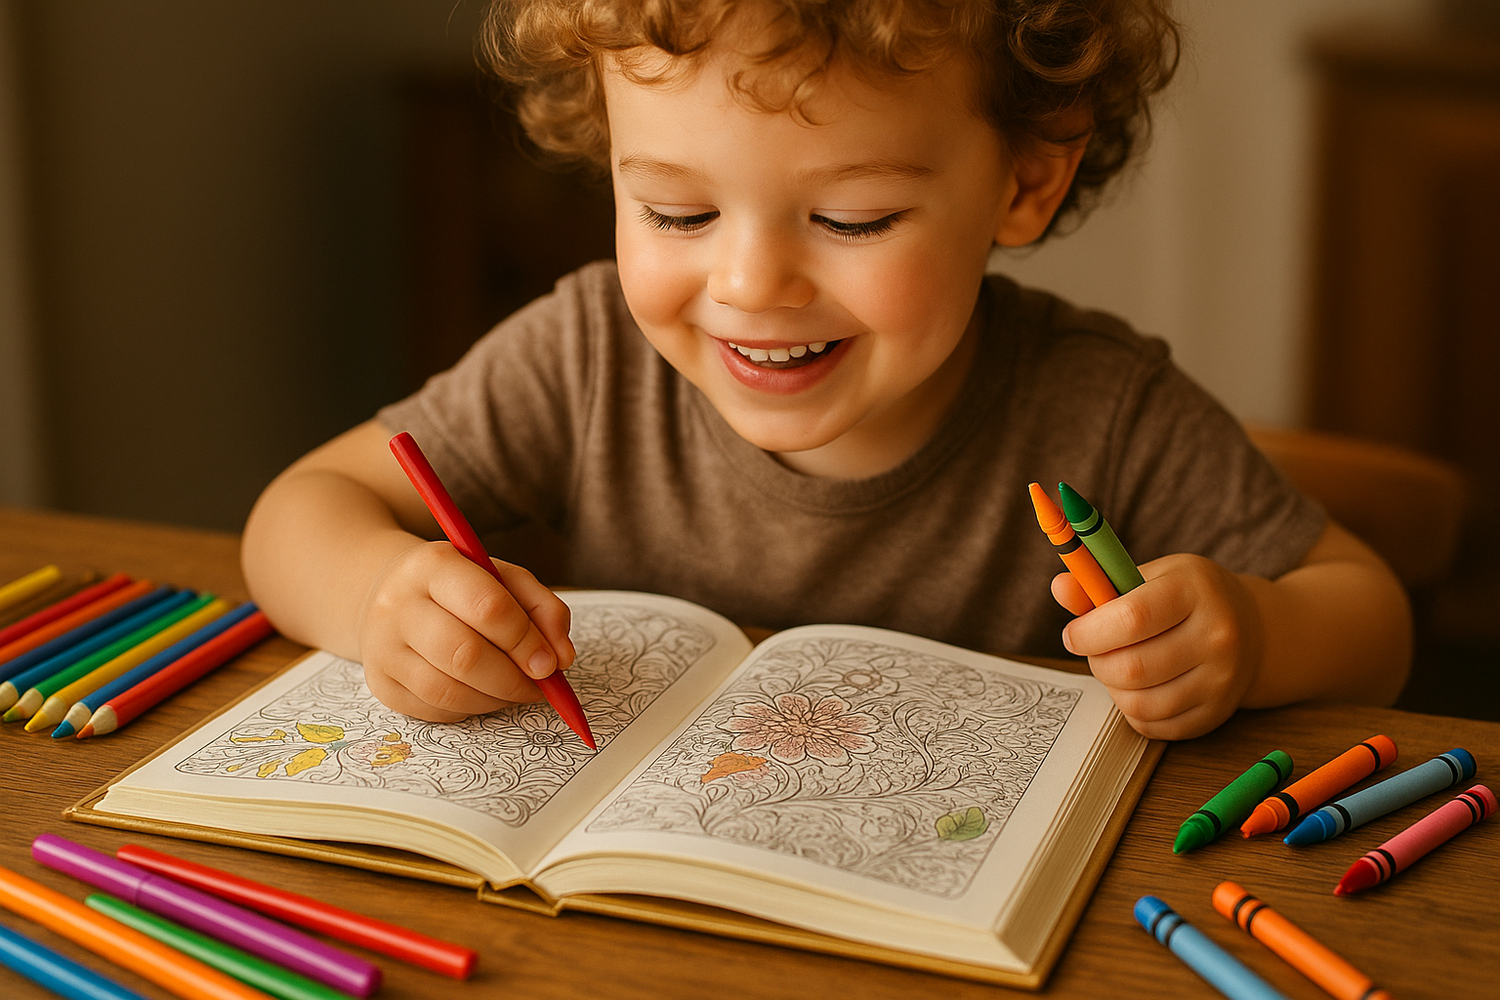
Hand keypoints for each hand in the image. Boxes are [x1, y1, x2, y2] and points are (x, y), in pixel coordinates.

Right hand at [355, 540, 575, 721]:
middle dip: (513, 678)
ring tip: (516, 689)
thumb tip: (562, 658)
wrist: (392, 595)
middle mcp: (399, 604)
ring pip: (448, 690)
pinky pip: (435, 709)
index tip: (551, 663)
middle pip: (464, 655)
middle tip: (540, 685)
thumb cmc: (460, 587)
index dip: (526, 641)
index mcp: (435, 565)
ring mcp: (383, 646)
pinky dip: (471, 708)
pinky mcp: (382, 683)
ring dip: (496, 698)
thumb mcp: (504, 578)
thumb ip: (542, 609)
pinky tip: (485, 693)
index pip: (487, 607)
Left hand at [1052, 554, 1264, 739]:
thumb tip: (1059, 587)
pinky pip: (1154, 726)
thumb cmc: (1185, 597)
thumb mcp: (1149, 576)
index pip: (1132, 617)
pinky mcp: (1216, 713)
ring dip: (1112, 688)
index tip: (1072, 634)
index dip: (1089, 631)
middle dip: (1097, 662)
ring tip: (1116, 667)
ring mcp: (1221, 679)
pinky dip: (1132, 711)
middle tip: (1095, 651)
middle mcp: (1216, 636)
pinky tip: (1137, 688)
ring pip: (1139, 704)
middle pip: (1132, 667)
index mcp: (1195, 590)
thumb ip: (1100, 584)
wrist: (1253, 628)